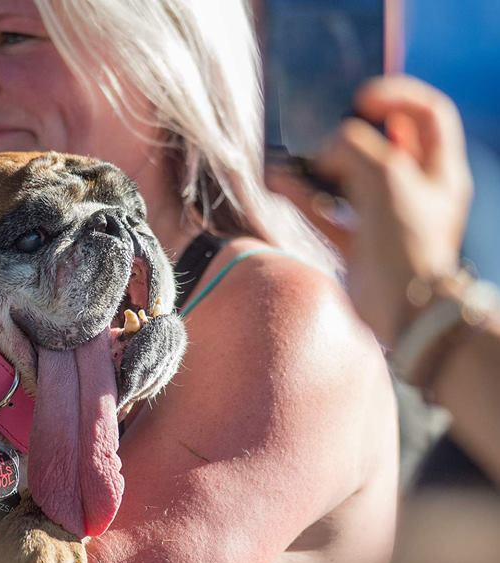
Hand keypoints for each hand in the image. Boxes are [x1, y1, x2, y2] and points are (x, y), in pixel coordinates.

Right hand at [270, 75, 472, 343]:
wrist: (402, 311)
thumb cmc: (408, 241)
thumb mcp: (386, 175)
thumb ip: (355, 147)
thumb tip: (327, 148)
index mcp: (438, 169)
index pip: (426, 113)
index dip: (395, 95)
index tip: (360, 98)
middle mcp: (415, 190)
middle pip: (384, 144)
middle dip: (350, 131)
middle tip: (324, 127)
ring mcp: (385, 217)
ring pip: (349, 178)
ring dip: (318, 164)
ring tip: (291, 153)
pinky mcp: (359, 243)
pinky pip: (326, 211)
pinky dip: (304, 197)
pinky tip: (279, 182)